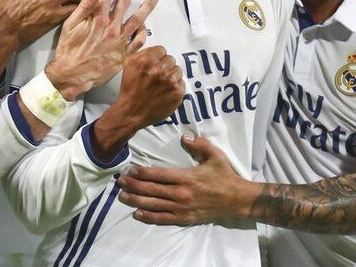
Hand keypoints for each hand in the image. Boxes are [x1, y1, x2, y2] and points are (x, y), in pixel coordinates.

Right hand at [46, 0, 157, 99]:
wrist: (73, 75)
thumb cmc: (69, 50)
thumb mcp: (70, 25)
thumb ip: (84, 7)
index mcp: (98, 19)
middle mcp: (112, 28)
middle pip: (124, 4)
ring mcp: (120, 41)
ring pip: (137, 20)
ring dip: (146, 7)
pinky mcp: (125, 54)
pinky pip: (139, 42)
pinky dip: (144, 32)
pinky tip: (145, 26)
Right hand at [89, 46, 184, 160]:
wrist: (132, 111)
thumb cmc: (129, 89)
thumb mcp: (129, 64)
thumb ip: (141, 53)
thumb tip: (154, 51)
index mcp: (147, 60)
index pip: (162, 50)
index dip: (157, 57)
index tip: (155, 64)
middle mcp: (160, 70)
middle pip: (170, 59)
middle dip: (164, 66)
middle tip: (158, 75)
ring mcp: (171, 82)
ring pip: (177, 70)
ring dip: (171, 75)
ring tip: (162, 84)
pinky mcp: (177, 93)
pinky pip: (181, 83)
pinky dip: (175, 86)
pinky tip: (166, 91)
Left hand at [117, 134, 246, 224]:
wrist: (235, 199)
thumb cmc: (224, 176)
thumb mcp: (215, 155)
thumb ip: (199, 145)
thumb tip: (184, 137)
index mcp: (187, 177)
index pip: (159, 175)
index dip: (143, 173)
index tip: (130, 170)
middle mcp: (181, 193)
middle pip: (153, 190)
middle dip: (134, 185)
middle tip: (120, 182)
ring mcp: (182, 207)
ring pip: (154, 204)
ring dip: (137, 200)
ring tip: (123, 196)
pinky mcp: (184, 218)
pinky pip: (163, 218)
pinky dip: (149, 217)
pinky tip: (137, 213)